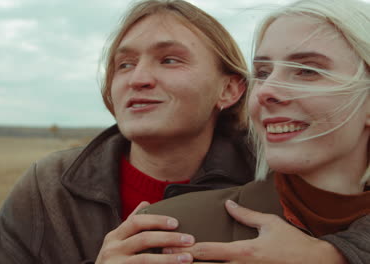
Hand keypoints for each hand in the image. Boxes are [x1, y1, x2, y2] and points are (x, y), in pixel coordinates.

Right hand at [95, 201, 194, 263]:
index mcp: (114, 236)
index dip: (157, 220)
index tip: (176, 222)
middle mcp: (112, 249)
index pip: (136, 222)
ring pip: (145, 259)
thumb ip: (131, 224)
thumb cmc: (113, 262)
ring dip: (169, 259)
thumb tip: (146, 202)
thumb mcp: (117, 242)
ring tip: (188, 258)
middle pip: (143, 239)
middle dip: (169, 238)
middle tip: (189, 240)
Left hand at [164, 200, 346, 263]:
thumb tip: (227, 203)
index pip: (208, 251)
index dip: (187, 249)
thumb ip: (245, 214)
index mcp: (243, 251)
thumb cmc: (292, 242)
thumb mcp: (269, 224)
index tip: (170, 245)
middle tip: (164, 258)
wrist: (315, 263)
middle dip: (184, 263)